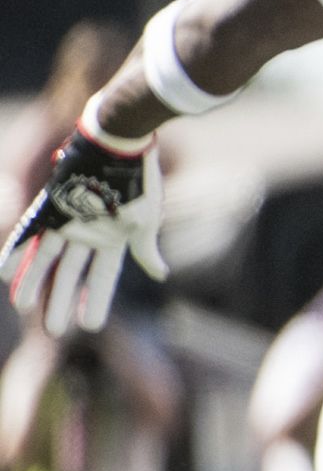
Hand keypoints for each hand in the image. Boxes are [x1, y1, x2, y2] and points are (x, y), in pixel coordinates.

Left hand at [6, 132, 165, 335]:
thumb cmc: (139, 180)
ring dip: (36, 282)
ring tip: (23, 307)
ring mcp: (68, 220)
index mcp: (115, 240)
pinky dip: (17, 252)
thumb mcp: (148, 219)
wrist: (120, 141)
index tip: (89, 325)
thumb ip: (146, 249)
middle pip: (72, 274)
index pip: (104, 278)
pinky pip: (28, 233)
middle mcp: (89, 234)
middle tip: (53, 330)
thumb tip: (159, 274)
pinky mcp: (51, 205)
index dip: (96, 301)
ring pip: (48, 259)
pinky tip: (5, 273)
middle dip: (62, 301)